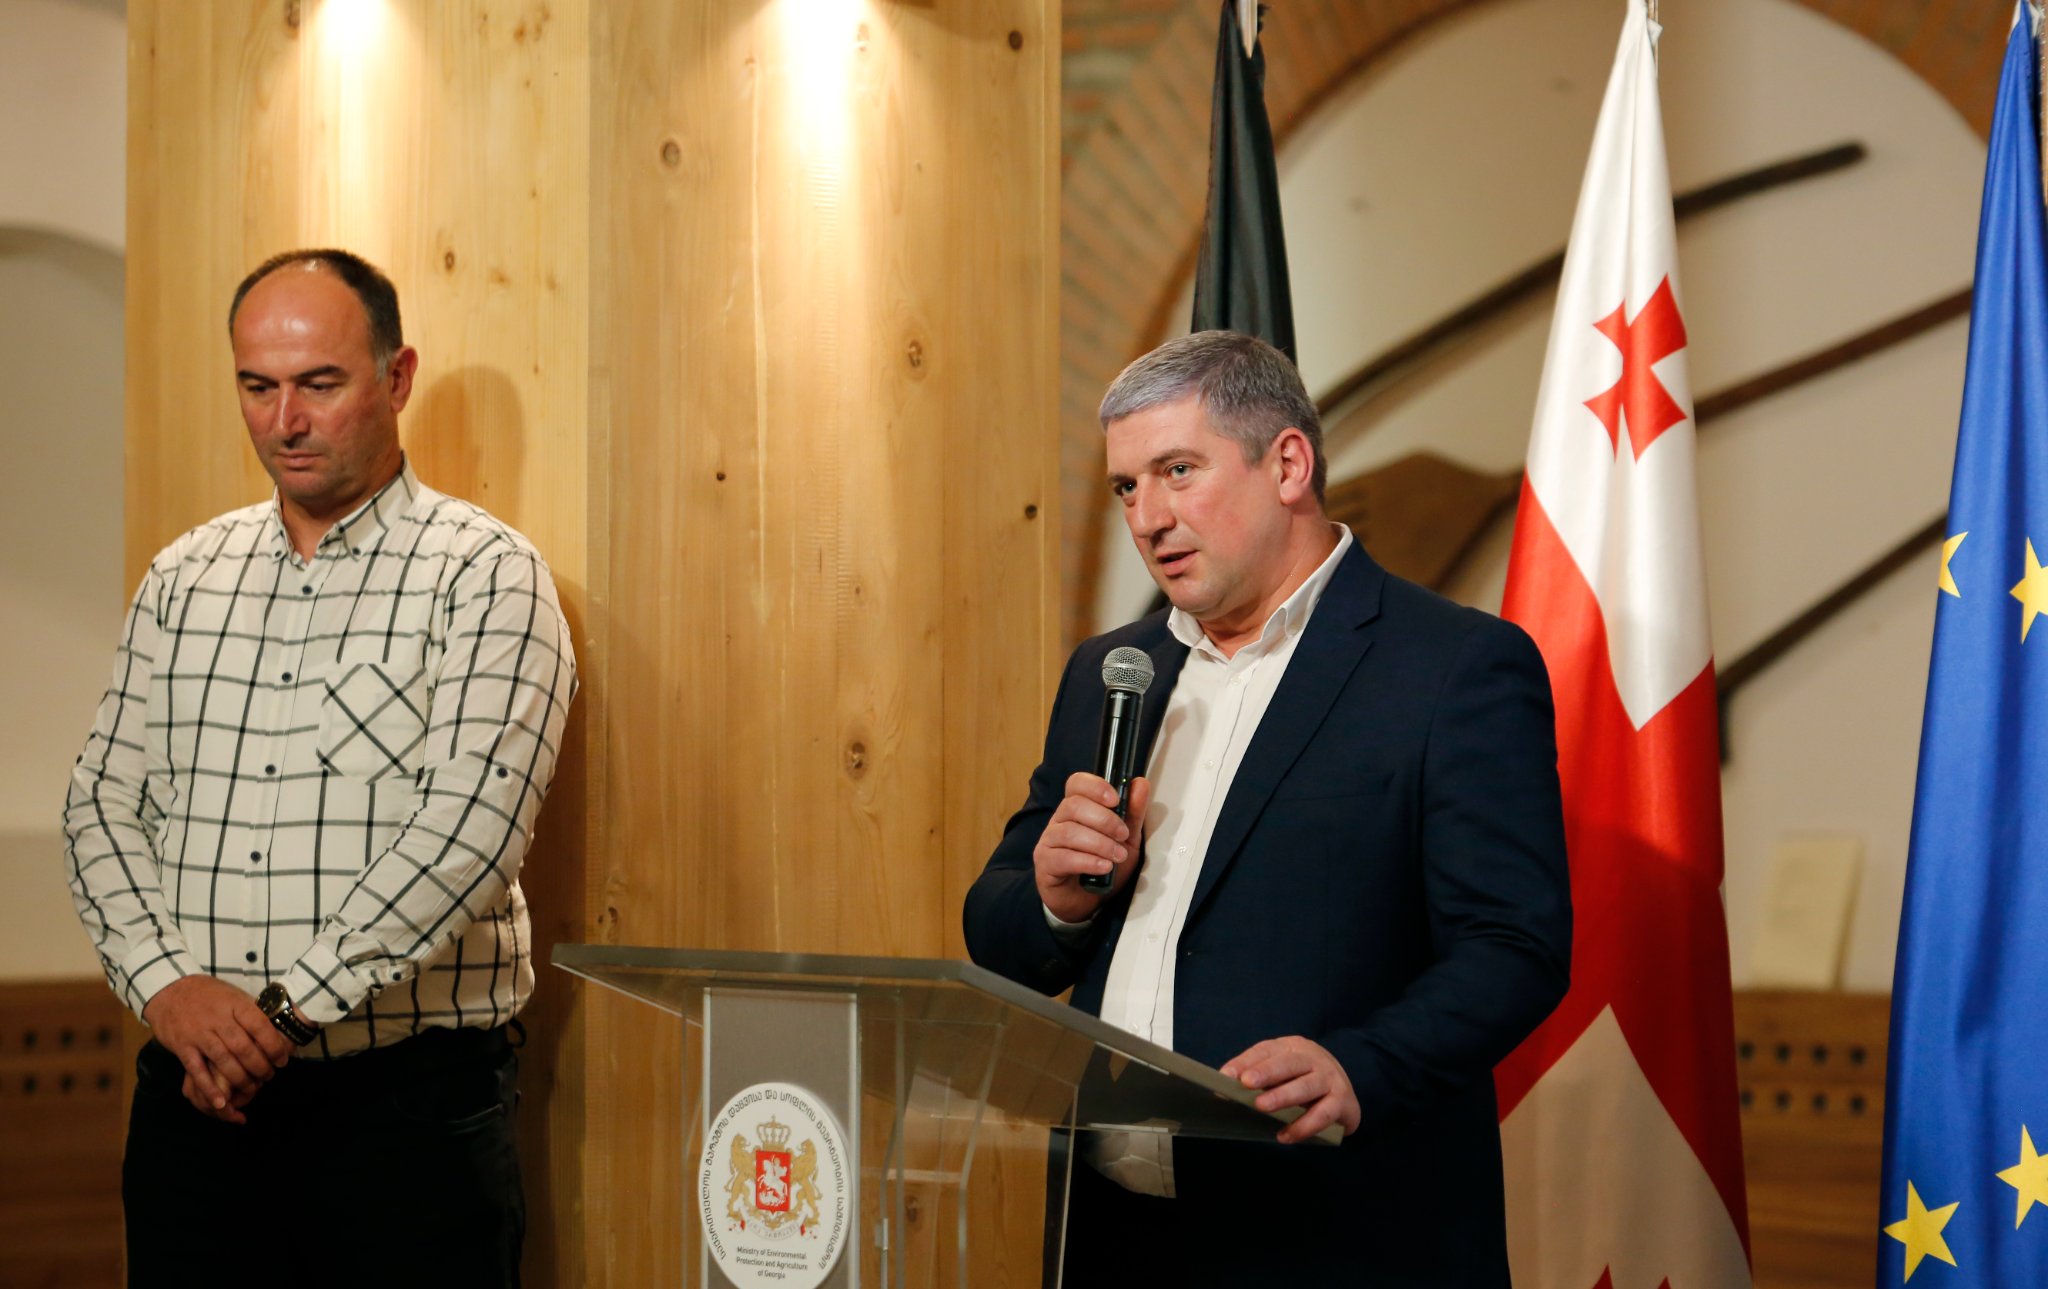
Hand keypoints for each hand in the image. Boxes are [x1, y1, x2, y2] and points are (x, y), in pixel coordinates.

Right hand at [142, 976, 292, 1121]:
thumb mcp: (232, 994)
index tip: (282, 1060)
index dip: (274, 1046)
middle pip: (243, 1047)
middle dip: (260, 1066)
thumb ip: (249, 1011)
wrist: (168, 990)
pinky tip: (221, 1101)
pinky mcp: (182, 1047)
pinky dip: (210, 1088)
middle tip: (268, 1077)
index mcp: (234, 1004)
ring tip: (252, 1089)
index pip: (259, 1026)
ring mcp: (199, 1034)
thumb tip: (276, 1026)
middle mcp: (217, 1019)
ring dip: (240, 1079)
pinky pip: (197, 1070)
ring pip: (223, 1061)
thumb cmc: (207, 993)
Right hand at [1033, 772, 1151, 922]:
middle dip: (1105, 820)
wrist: (1088, 902)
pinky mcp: (1045, 863)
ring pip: (1069, 832)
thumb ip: (1132, 814)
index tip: (1115, 799)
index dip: (1095, 787)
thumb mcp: (1126, 840)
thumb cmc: (1103, 867)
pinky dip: (1088, 861)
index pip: (1077, 784)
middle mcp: (1059, 820)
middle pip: (1074, 806)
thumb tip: (1140, 784)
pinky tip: (1103, 867)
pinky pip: (1063, 857)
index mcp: (1077, 809)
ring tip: (1117, 856)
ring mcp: (1049, 841)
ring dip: (1100, 843)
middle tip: (1123, 835)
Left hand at [1221, 1036, 1360, 1144]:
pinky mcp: (1342, 1102)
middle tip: (1246, 1083)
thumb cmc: (1304, 1082)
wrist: (1345, 1095)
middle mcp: (1313, 1058)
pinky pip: (1323, 1114)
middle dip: (1267, 1072)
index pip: (1266, 1050)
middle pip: (1289, 1063)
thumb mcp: (1282, 1073)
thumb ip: (1257, 1077)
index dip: (1246, 1061)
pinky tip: (1285, 1136)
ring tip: (1262, 1107)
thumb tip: (1224, 1088)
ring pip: (1307, 1086)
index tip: (1226, 1075)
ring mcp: (1330, 1079)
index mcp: (1293, 1047)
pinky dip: (1304, 1126)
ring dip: (1283, 1096)